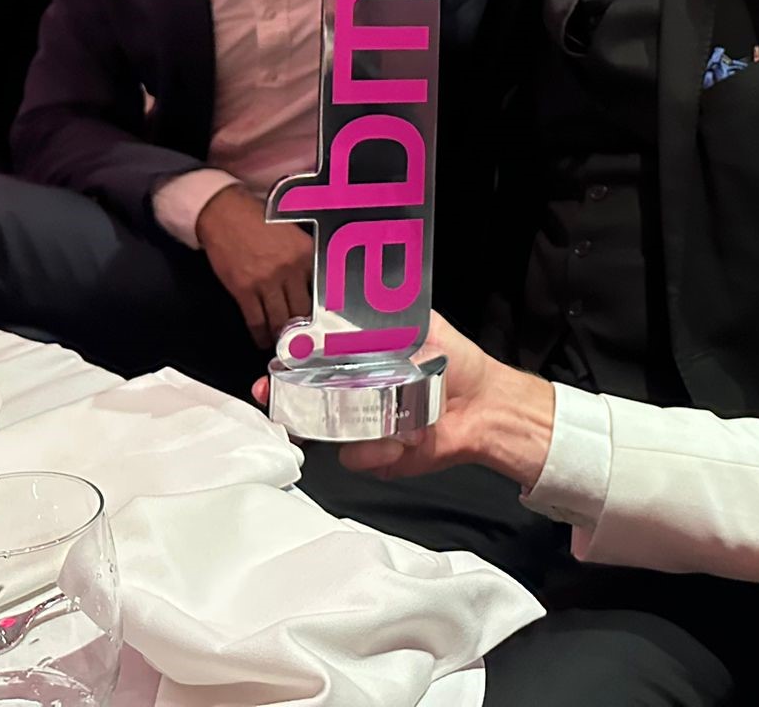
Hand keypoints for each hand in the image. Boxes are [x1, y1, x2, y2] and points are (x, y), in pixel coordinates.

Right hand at [196, 183, 313, 349]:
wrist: (225, 213)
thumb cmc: (258, 222)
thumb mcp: (293, 236)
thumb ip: (306, 261)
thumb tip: (315, 289)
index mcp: (306, 254)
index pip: (321, 293)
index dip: (320, 313)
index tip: (320, 325)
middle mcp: (290, 269)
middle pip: (302, 312)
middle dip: (301, 330)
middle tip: (300, 339)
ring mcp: (266, 281)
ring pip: (280, 322)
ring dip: (281, 337)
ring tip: (281, 343)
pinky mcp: (243, 289)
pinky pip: (256, 321)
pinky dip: (260, 335)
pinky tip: (262, 339)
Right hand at [252, 311, 555, 487]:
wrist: (486, 407)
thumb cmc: (457, 362)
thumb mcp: (421, 326)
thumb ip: (386, 315)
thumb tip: (350, 301)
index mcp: (363, 362)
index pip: (314, 363)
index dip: (288, 365)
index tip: (272, 365)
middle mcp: (357, 395)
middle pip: (306, 402)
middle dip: (285, 401)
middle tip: (273, 396)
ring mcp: (364, 428)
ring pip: (326, 432)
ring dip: (343, 425)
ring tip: (379, 418)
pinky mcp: (377, 456)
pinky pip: (356, 457)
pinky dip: (376, 448)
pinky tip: (403, 438)